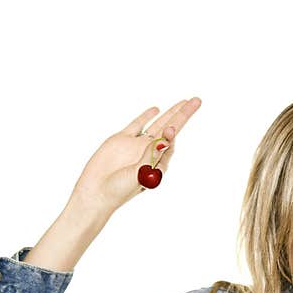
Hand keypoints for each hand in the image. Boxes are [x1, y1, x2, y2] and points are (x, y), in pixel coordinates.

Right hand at [67, 97, 201, 215]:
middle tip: (196, 101)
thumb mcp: (139, 175)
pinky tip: (156, 109)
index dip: (172, 135)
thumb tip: (165, 140)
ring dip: (170, 113)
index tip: (170, 129)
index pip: (170, 145)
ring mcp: (136, 145)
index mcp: (157, 164)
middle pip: (170, 130)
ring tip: (184, 102)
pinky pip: (137, 125)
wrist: (95, 192)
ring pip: (157, 125)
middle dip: (183, 116)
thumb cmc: (119, 190)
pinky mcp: (121, 139)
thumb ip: (151, 157)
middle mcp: (149, 153)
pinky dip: (146, 117)